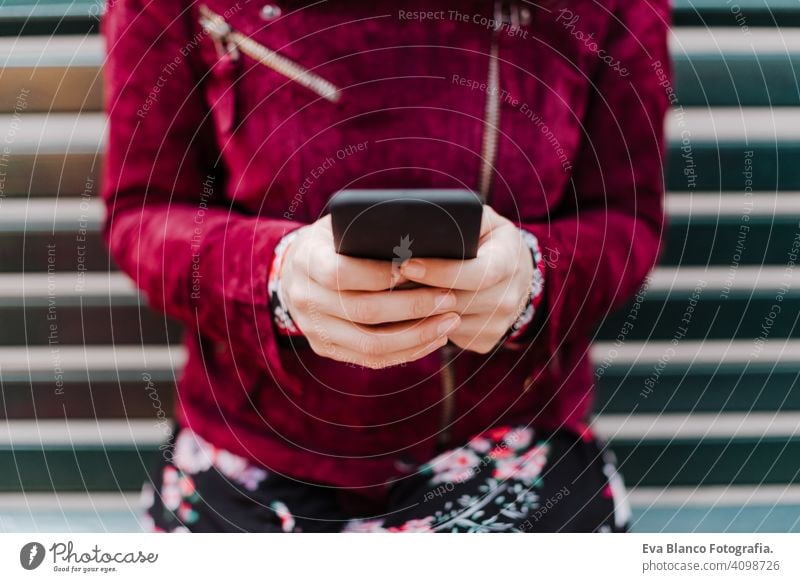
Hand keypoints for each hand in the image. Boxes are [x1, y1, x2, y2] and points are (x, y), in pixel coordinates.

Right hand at [280, 215, 461, 368]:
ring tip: (448, 322)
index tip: (416, 269)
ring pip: (370, 344)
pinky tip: (433, 338)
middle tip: (449, 298)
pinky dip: (407, 351)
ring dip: (416, 336)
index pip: (341, 273)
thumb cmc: (333, 241)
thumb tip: (419, 237)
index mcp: (307, 261)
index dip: (380, 274)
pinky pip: (371, 359)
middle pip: (363, 311)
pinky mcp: (326, 349)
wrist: (296, 272)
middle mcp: (305, 299)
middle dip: (412, 307)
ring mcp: (314, 329)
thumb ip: (368, 230)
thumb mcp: (341, 225)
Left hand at [399, 206, 533, 353]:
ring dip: (417, 311)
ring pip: (447, 322)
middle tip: (386, 281)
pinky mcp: (485, 341)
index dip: (440, 272)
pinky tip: (409, 311)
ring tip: (390, 294)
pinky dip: (426, 326)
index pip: (476, 273)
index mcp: (509, 262)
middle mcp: (508, 298)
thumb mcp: (485, 222)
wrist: (517, 275)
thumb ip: (464, 218)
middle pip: (457, 301)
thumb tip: (423, 221)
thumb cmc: (490, 241)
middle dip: (418, 292)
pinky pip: (448, 336)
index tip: (407, 265)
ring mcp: (497, 324)